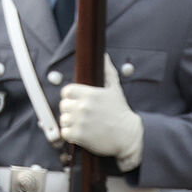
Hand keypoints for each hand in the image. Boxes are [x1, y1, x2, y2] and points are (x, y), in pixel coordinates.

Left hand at [59, 55, 144, 170]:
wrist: (128, 136)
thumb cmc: (121, 112)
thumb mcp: (115, 89)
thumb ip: (108, 72)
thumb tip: (105, 56)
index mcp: (90, 94)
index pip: (66, 91)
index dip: (69, 96)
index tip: (75, 100)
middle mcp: (83, 107)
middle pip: (63, 105)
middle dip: (70, 109)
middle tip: (80, 113)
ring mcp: (80, 122)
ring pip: (63, 119)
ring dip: (69, 122)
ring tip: (81, 123)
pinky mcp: (78, 136)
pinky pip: (64, 132)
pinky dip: (70, 134)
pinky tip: (80, 132)